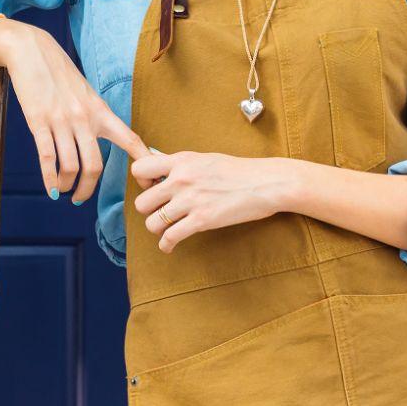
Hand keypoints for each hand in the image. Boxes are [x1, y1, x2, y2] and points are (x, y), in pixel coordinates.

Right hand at [0, 20, 146, 202]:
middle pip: (95, 165)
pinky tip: (51, 189)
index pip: (130, 140)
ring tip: (63, 190)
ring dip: (67, 186)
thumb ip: (95, 115)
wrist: (32, 51)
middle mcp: (85, 118)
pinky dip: (50, 179)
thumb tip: (106, 136)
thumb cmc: (58, 74)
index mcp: (100, 111)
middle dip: (88, 188)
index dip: (143, 164)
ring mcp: (61, 120)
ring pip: (71, 166)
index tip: (148, 183)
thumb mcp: (84, 93)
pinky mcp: (39, 121)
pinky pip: (47, 158)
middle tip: (80, 198)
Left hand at [128, 149, 294, 252]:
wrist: (267, 182)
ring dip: (158, 229)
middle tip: (163, 212)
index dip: (142, 182)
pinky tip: (169, 246)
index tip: (153, 188)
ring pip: (152, 223)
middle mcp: (181, 179)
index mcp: (181, 161)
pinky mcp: (202, 220)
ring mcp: (190, 201)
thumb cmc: (239, 171)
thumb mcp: (205, 158)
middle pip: (141, 202)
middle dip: (150, 210)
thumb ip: (182, 165)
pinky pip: (170, 237)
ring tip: (167, 229)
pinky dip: (166, 245)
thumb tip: (160, 169)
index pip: (139, 169)